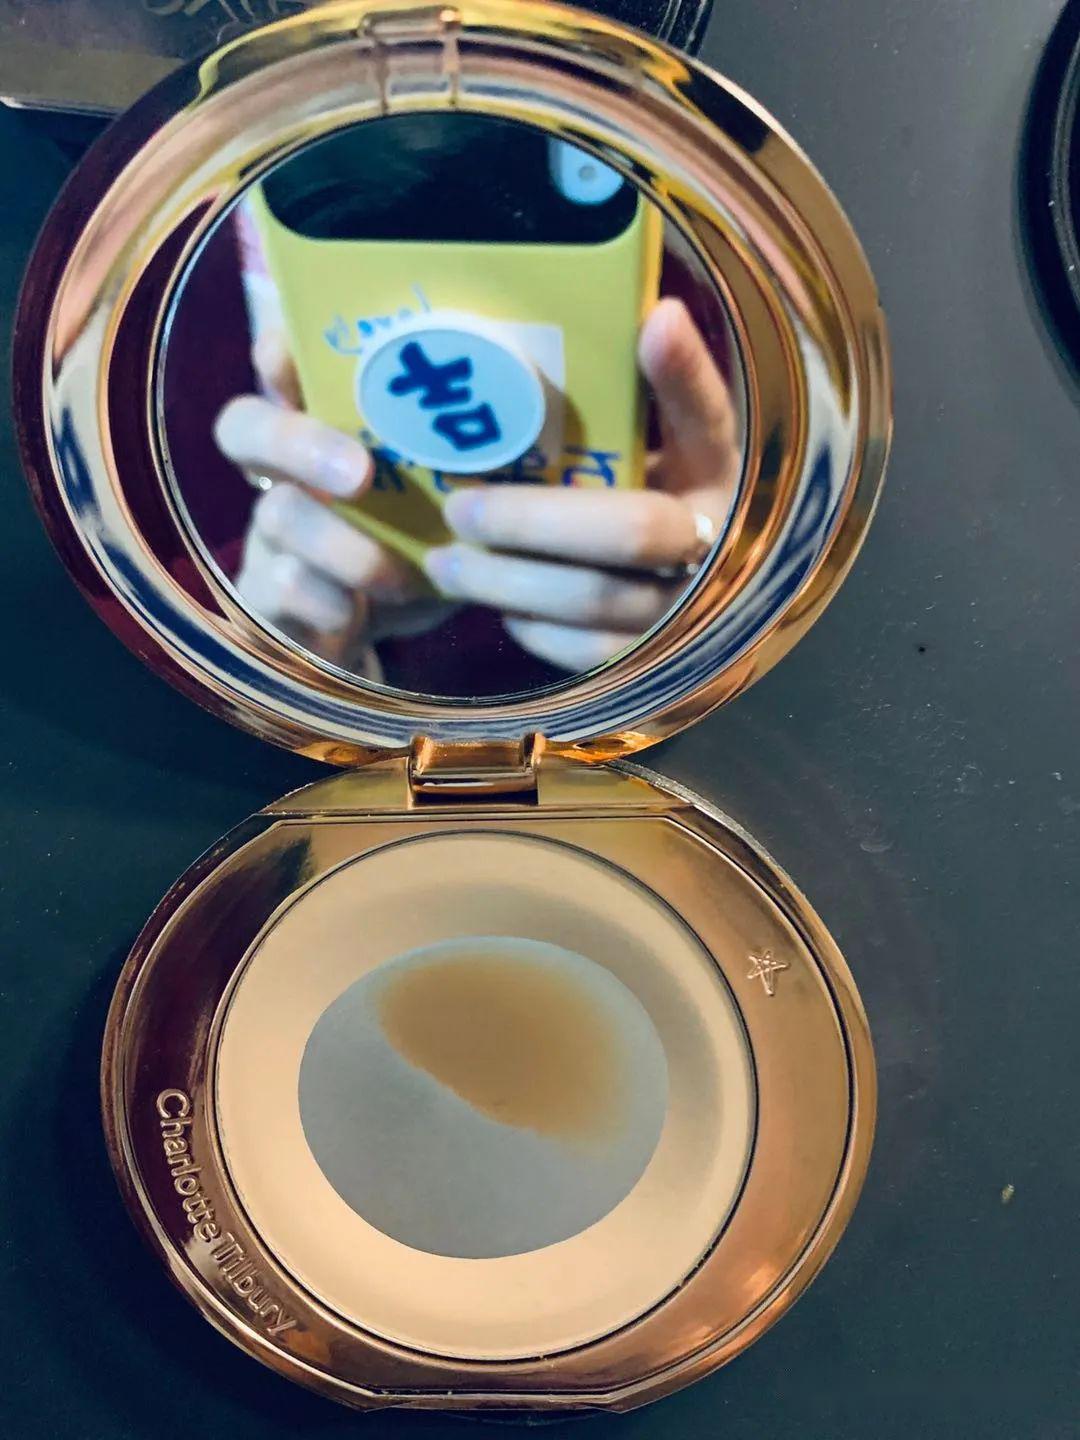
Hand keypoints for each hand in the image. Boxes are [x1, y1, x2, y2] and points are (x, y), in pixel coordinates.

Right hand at [214, 331, 429, 669]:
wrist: (363, 638)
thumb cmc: (404, 548)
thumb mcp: (434, 503)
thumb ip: (458, 466)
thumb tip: (533, 426)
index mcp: (322, 430)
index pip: (278, 366)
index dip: (279, 353)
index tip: (293, 352)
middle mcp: (282, 471)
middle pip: (245, 426)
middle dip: (299, 442)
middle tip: (360, 474)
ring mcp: (266, 532)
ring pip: (278, 515)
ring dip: (342, 546)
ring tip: (396, 577)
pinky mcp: (265, 593)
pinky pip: (281, 586)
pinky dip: (326, 601)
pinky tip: (354, 613)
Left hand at [423, 298, 740, 670]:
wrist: (681, 594)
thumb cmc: (656, 502)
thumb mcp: (668, 448)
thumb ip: (664, 389)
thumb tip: (656, 313)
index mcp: (721, 474)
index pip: (712, 418)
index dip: (684, 374)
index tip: (654, 321)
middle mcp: (717, 545)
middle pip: (627, 531)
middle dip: (530, 520)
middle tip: (458, 508)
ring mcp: (687, 615)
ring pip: (594, 600)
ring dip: (510, 582)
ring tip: (446, 563)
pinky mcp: (652, 667)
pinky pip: (586, 653)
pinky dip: (535, 628)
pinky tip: (498, 603)